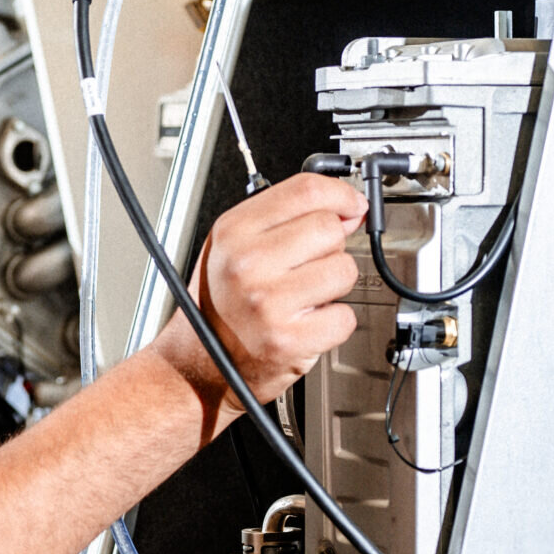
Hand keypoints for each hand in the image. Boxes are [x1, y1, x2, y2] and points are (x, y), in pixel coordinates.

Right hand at [147, 173, 361, 410]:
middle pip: (330, 229)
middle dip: (330, 248)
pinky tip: (307, 323)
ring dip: (334, 286)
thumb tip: (347, 210)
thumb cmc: (222, 305)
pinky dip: (334, 323)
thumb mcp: (236, 245)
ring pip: (344, 270)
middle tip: (306, 267)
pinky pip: (345, 317)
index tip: (352, 206)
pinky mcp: (286, 340)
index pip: (306, 191)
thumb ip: (287, 218)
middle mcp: (246, 263)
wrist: (201, 363)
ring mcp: (265, 303)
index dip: (341, 195)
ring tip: (303, 296)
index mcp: (233, 231)